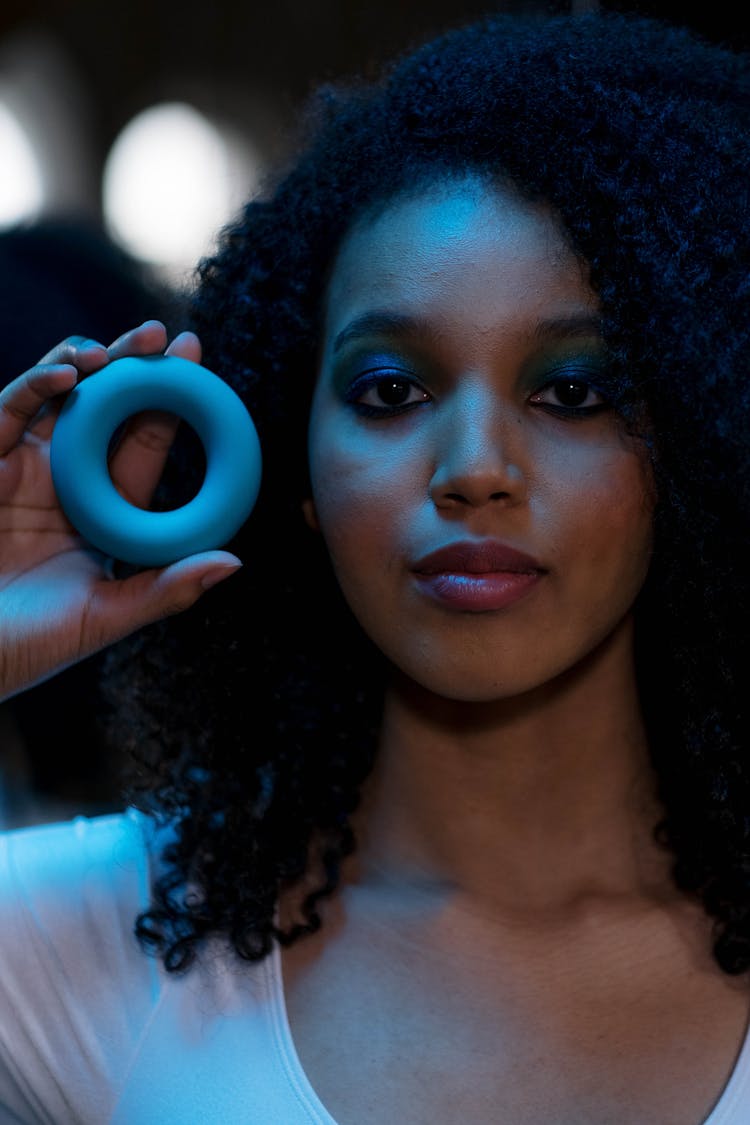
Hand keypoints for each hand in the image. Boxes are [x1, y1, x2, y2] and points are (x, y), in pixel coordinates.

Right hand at [0, 320, 242, 703]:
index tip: (201, 364)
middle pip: (105, 407)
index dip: (172, 403)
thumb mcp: (104, 617)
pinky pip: (9, 411)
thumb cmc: (28, 646)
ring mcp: (21, 467)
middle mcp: (65, 480)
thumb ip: (165, 590)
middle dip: (135, 365)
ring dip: (87, 362)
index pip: (143, 444)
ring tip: (119, 348)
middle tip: (169, 337)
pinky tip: (68, 374)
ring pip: (57, 396)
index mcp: (102, 509)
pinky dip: (35, 387)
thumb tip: (234, 563)